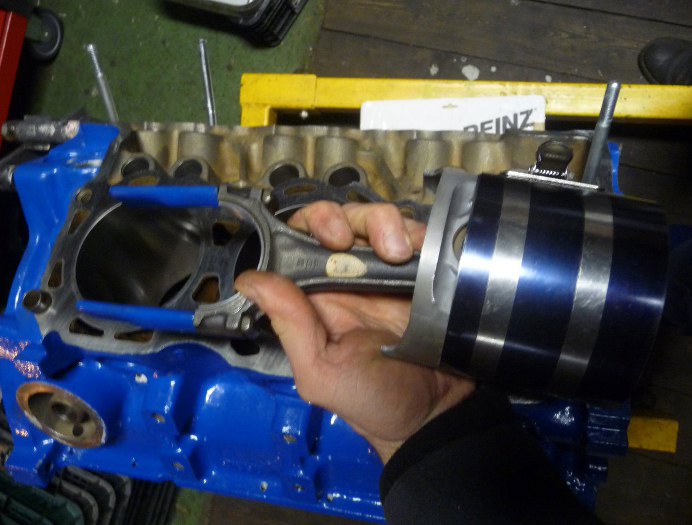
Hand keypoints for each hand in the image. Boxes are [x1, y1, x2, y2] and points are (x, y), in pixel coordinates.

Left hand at [235, 202, 474, 462]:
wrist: (436, 416)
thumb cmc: (373, 402)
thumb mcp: (322, 372)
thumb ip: (290, 325)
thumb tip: (250, 280)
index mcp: (316, 297)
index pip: (300, 242)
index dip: (308, 226)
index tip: (329, 237)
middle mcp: (348, 278)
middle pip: (339, 220)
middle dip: (345, 218)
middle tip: (354, 240)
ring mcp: (387, 273)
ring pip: (378, 222)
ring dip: (385, 223)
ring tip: (400, 252)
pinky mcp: (422, 273)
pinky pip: (417, 238)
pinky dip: (418, 232)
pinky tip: (420, 248)